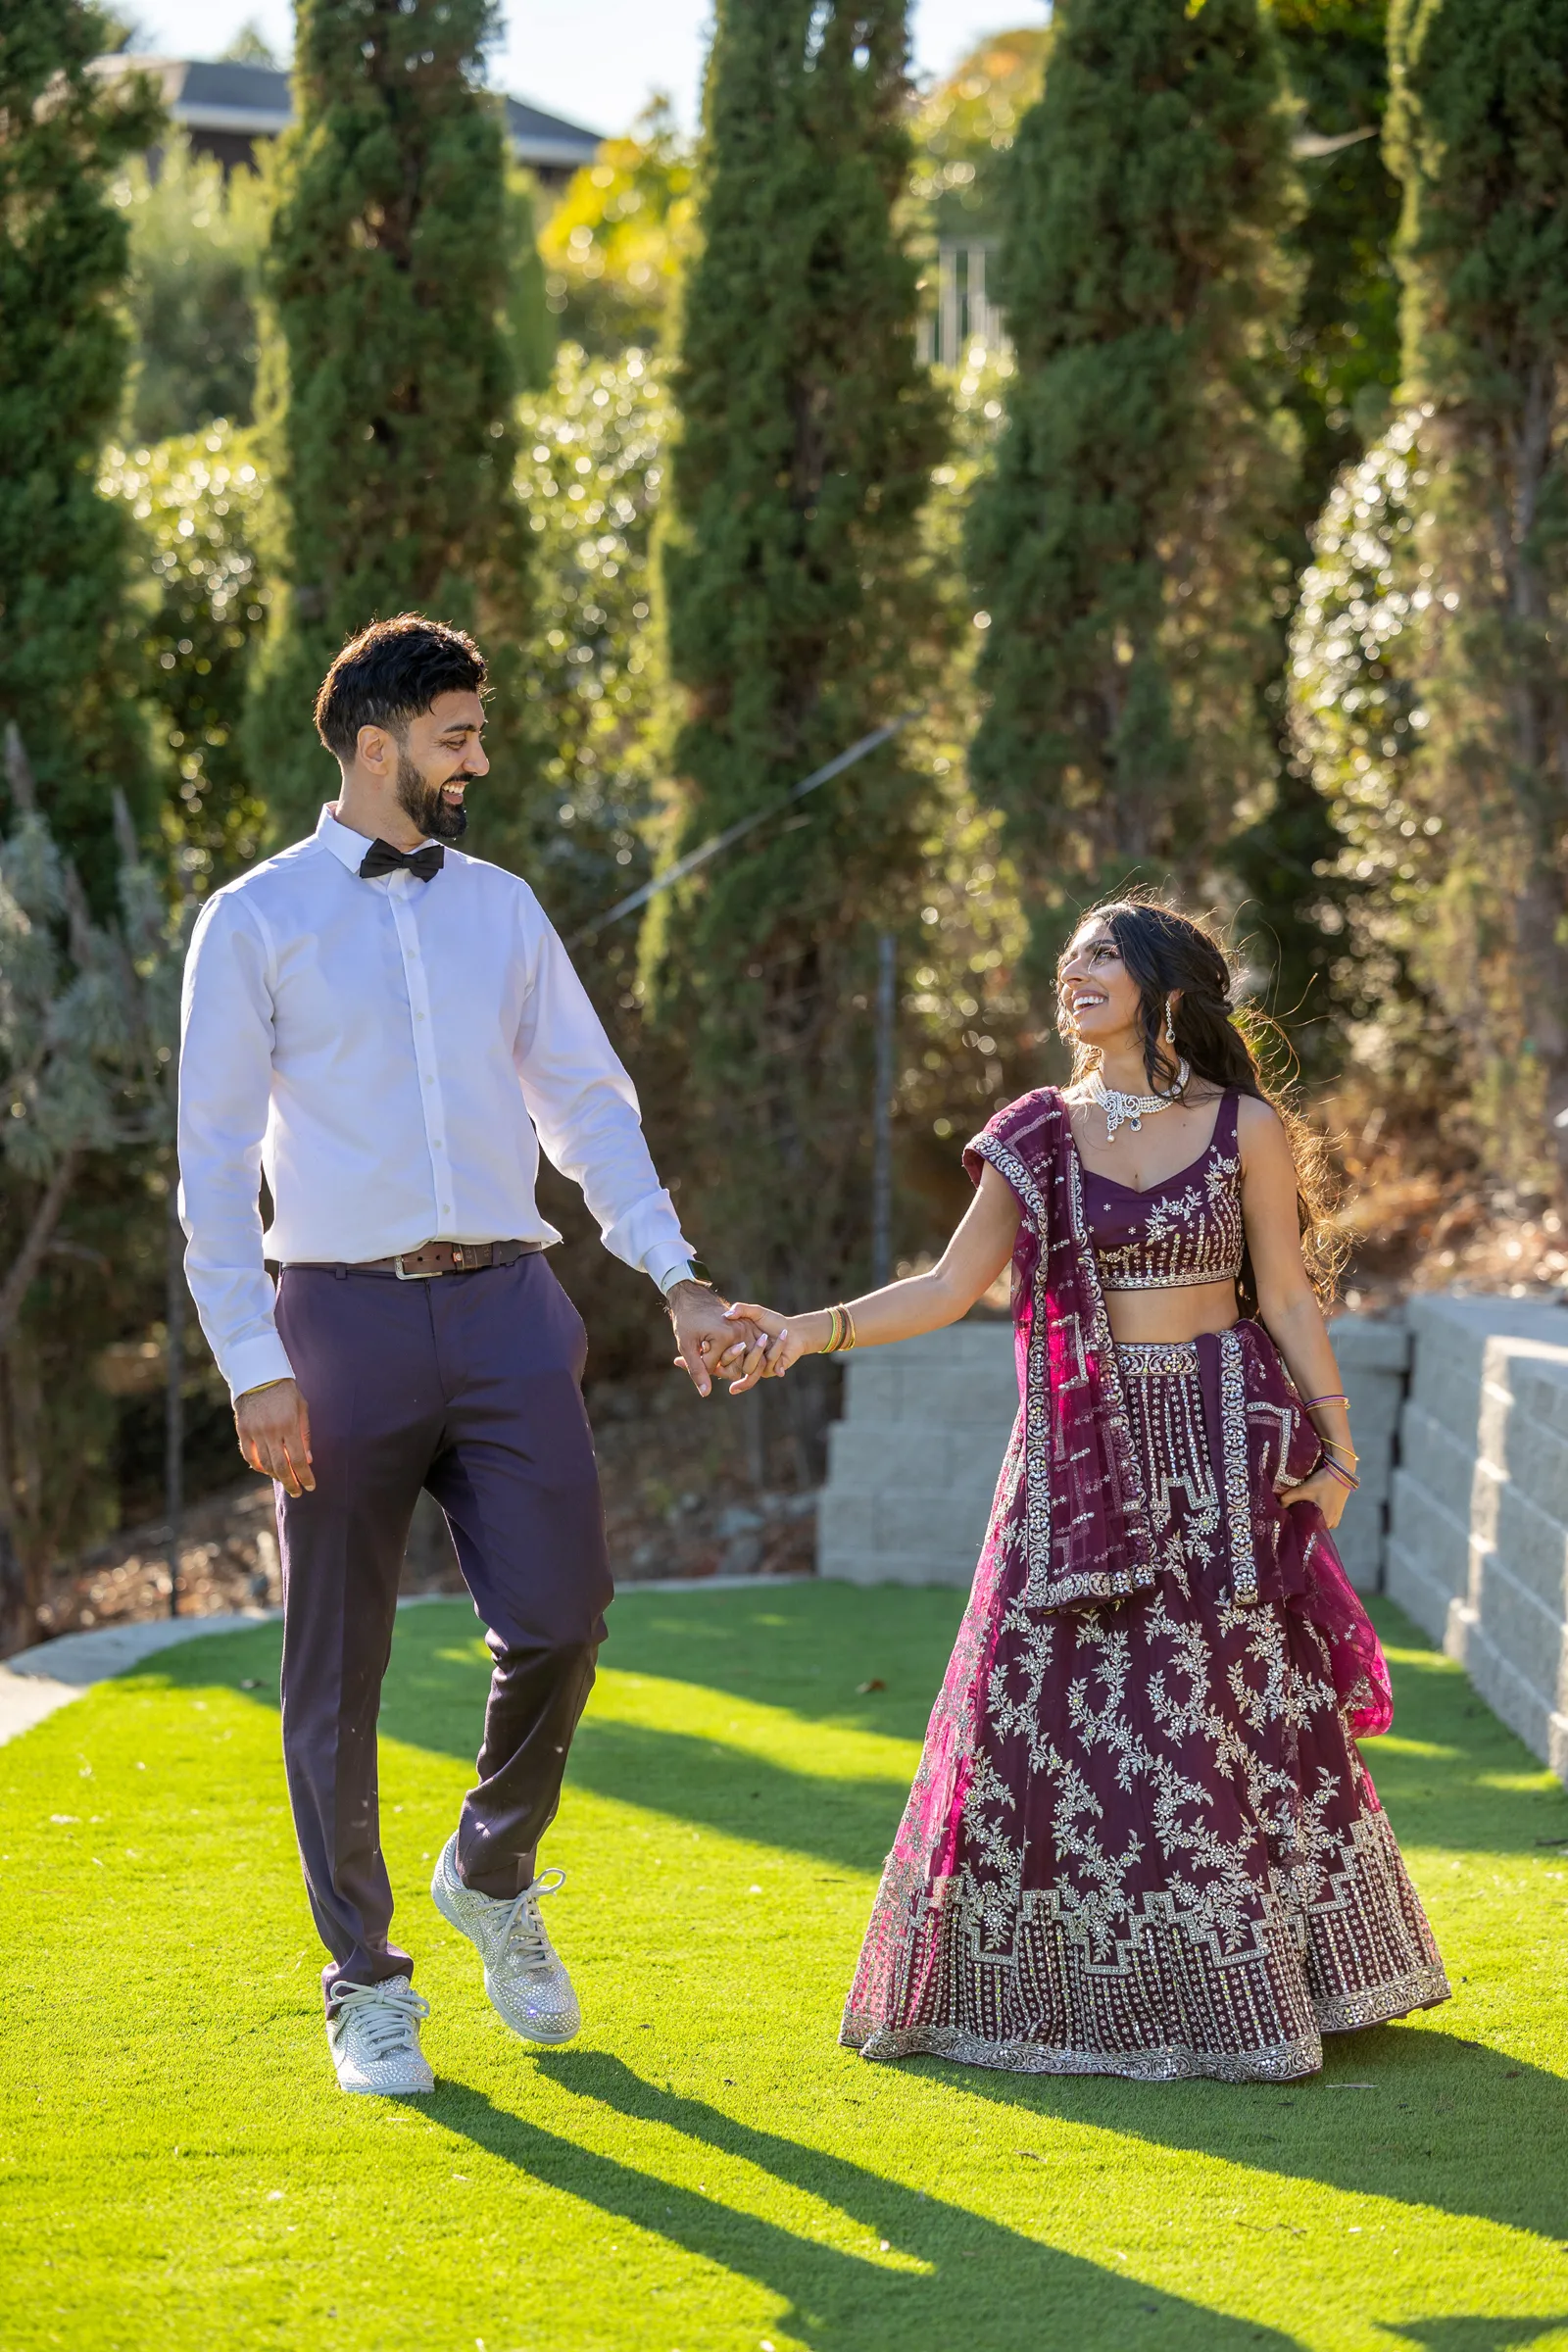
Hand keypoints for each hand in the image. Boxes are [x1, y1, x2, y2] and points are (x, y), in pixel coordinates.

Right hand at [234, 1377, 314, 1496]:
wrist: (259, 1374)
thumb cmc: (286, 1391)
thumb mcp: (301, 1408)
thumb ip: (304, 1434)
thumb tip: (308, 1460)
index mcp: (289, 1424)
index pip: (298, 1459)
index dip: (305, 1476)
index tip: (310, 1487)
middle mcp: (271, 1430)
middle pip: (281, 1466)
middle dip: (291, 1482)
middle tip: (297, 1492)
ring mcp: (255, 1431)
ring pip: (265, 1464)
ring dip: (276, 1476)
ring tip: (285, 1481)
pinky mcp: (242, 1430)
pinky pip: (249, 1455)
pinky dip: (258, 1466)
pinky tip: (267, 1470)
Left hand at [667, 1281, 756, 1397]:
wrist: (693, 1298)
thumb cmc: (686, 1321)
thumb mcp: (687, 1346)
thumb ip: (697, 1370)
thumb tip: (705, 1393)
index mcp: (726, 1337)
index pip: (719, 1369)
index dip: (704, 1364)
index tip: (696, 1348)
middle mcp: (741, 1332)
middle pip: (737, 1368)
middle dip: (721, 1364)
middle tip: (705, 1347)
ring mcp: (748, 1329)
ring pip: (746, 1361)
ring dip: (731, 1360)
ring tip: (713, 1345)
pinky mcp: (749, 1327)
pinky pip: (750, 1351)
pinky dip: (740, 1355)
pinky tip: (726, 1348)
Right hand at [721, 1301, 832, 1393]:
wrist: (793, 1331)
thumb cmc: (773, 1321)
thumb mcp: (756, 1312)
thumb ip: (741, 1309)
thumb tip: (726, 1315)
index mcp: (738, 1347)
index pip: (725, 1358)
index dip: (727, 1353)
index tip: (739, 1341)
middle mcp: (746, 1359)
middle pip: (738, 1367)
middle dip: (752, 1351)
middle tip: (763, 1337)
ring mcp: (758, 1367)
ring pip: (754, 1366)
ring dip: (765, 1348)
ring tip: (777, 1333)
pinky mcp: (772, 1370)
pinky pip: (770, 1366)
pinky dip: (778, 1349)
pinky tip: (784, 1336)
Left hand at [1282, 1464, 1348, 1530]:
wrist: (1341, 1471)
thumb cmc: (1324, 1483)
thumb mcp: (1304, 1490)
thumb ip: (1289, 1498)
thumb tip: (1279, 1505)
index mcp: (1326, 1523)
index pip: (1308, 1531)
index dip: (1297, 1525)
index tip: (1288, 1520)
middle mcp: (1333, 1524)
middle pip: (1313, 1526)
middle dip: (1302, 1521)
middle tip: (1290, 1514)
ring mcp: (1337, 1518)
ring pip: (1319, 1521)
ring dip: (1310, 1516)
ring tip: (1298, 1509)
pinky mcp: (1338, 1511)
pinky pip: (1324, 1516)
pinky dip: (1316, 1513)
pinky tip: (1308, 1505)